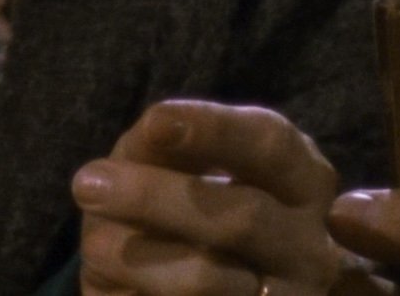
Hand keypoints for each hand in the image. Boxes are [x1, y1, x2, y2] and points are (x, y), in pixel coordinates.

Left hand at [72, 100, 385, 295]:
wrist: (205, 292)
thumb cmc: (188, 211)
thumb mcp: (180, 167)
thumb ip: (167, 142)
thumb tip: (154, 131)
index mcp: (305, 183)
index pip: (271, 145)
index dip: (215, 130)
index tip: (155, 120)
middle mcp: (313, 248)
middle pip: (243, 218)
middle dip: (157, 198)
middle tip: (86, 183)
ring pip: (210, 281)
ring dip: (141, 259)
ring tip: (92, 245)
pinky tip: (112, 287)